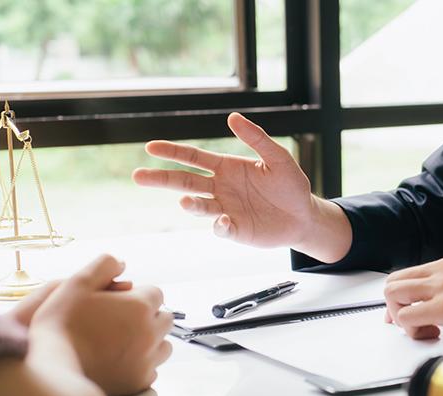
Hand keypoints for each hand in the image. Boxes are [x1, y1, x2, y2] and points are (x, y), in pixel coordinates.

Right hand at [30, 255, 173, 395]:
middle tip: (122, 321)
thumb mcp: (76, 283)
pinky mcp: (139, 381)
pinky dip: (142, 364)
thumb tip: (122, 263)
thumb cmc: (60, 323)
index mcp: (139, 306)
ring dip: (150, 341)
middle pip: (164, 318)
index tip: (120, 303)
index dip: (138, 296)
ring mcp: (147, 359)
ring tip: (124, 341)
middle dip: (149, 317)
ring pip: (164, 345)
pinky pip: (152, 369)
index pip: (156, 293)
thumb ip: (103, 266)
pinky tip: (121, 361)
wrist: (50, 368)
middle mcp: (150, 332)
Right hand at [133, 112, 314, 247]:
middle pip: (184, 182)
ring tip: (184, 201)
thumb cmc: (291, 185)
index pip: (193, 157)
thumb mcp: (277, 158)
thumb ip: (256, 139)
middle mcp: (220, 188)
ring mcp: (226, 210)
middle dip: (161, 179)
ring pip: (199, 206)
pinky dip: (219, 225)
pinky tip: (225, 220)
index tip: (150, 147)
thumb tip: (233, 117)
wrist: (304, 216)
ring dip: (190, 204)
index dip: (172, 152)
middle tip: (138, 176)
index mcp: (226, 168)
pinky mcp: (236, 230)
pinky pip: (221, 228)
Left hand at [383, 252, 442, 343]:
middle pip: (394, 281)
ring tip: (426, 330)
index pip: (409, 273)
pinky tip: (433, 335)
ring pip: (393, 295)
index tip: (409, 312)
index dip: (403, 297)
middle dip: (395, 306)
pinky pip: (406, 317)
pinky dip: (411, 331)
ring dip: (401, 317)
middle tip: (410, 323)